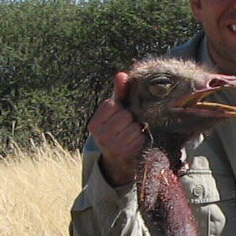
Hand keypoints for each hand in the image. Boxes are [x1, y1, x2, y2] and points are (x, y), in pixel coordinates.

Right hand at [89, 72, 145, 186]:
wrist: (118, 161)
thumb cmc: (117, 130)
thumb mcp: (115, 112)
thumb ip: (118, 93)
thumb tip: (121, 74)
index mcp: (94, 123)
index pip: (112, 105)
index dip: (120, 108)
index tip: (119, 115)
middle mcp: (100, 136)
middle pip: (125, 115)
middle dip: (130, 119)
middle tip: (128, 126)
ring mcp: (112, 146)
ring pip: (134, 127)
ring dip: (137, 129)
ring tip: (132, 134)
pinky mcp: (125, 154)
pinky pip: (140, 138)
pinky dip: (141, 138)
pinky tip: (136, 142)